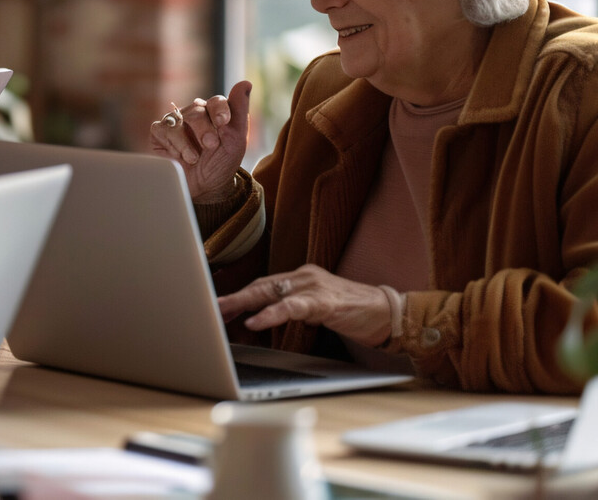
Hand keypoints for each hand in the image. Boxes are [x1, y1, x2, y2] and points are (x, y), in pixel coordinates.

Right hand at [148, 81, 251, 201]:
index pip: (216, 101)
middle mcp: (194, 114)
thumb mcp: (236, 140)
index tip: (223, 122)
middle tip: (210, 145)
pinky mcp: (159, 132)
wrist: (203, 188)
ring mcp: (176, 122)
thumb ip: (240, 111)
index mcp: (214, 113)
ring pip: (178, 119)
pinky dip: (173, 144)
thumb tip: (245, 82)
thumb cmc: (221, 163)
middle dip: (205, 129)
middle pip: (197, 110)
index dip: (219, 109)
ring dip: (188, 142)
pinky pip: (162, 129)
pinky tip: (179, 157)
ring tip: (194, 158)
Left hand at [215, 264, 392, 347]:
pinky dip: (271, 313)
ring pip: (271, 292)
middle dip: (233, 297)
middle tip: (208, 306)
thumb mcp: (317, 310)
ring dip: (243, 302)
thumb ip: (294, 310)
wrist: (388, 313)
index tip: (218, 305)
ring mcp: (315, 286)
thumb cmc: (353, 313)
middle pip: (260, 285)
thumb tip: (264, 320)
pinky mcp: (326, 301)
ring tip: (221, 311)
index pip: (262, 284)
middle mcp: (304, 277)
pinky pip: (293, 307)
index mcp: (301, 279)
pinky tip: (255, 321)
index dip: (239, 295)